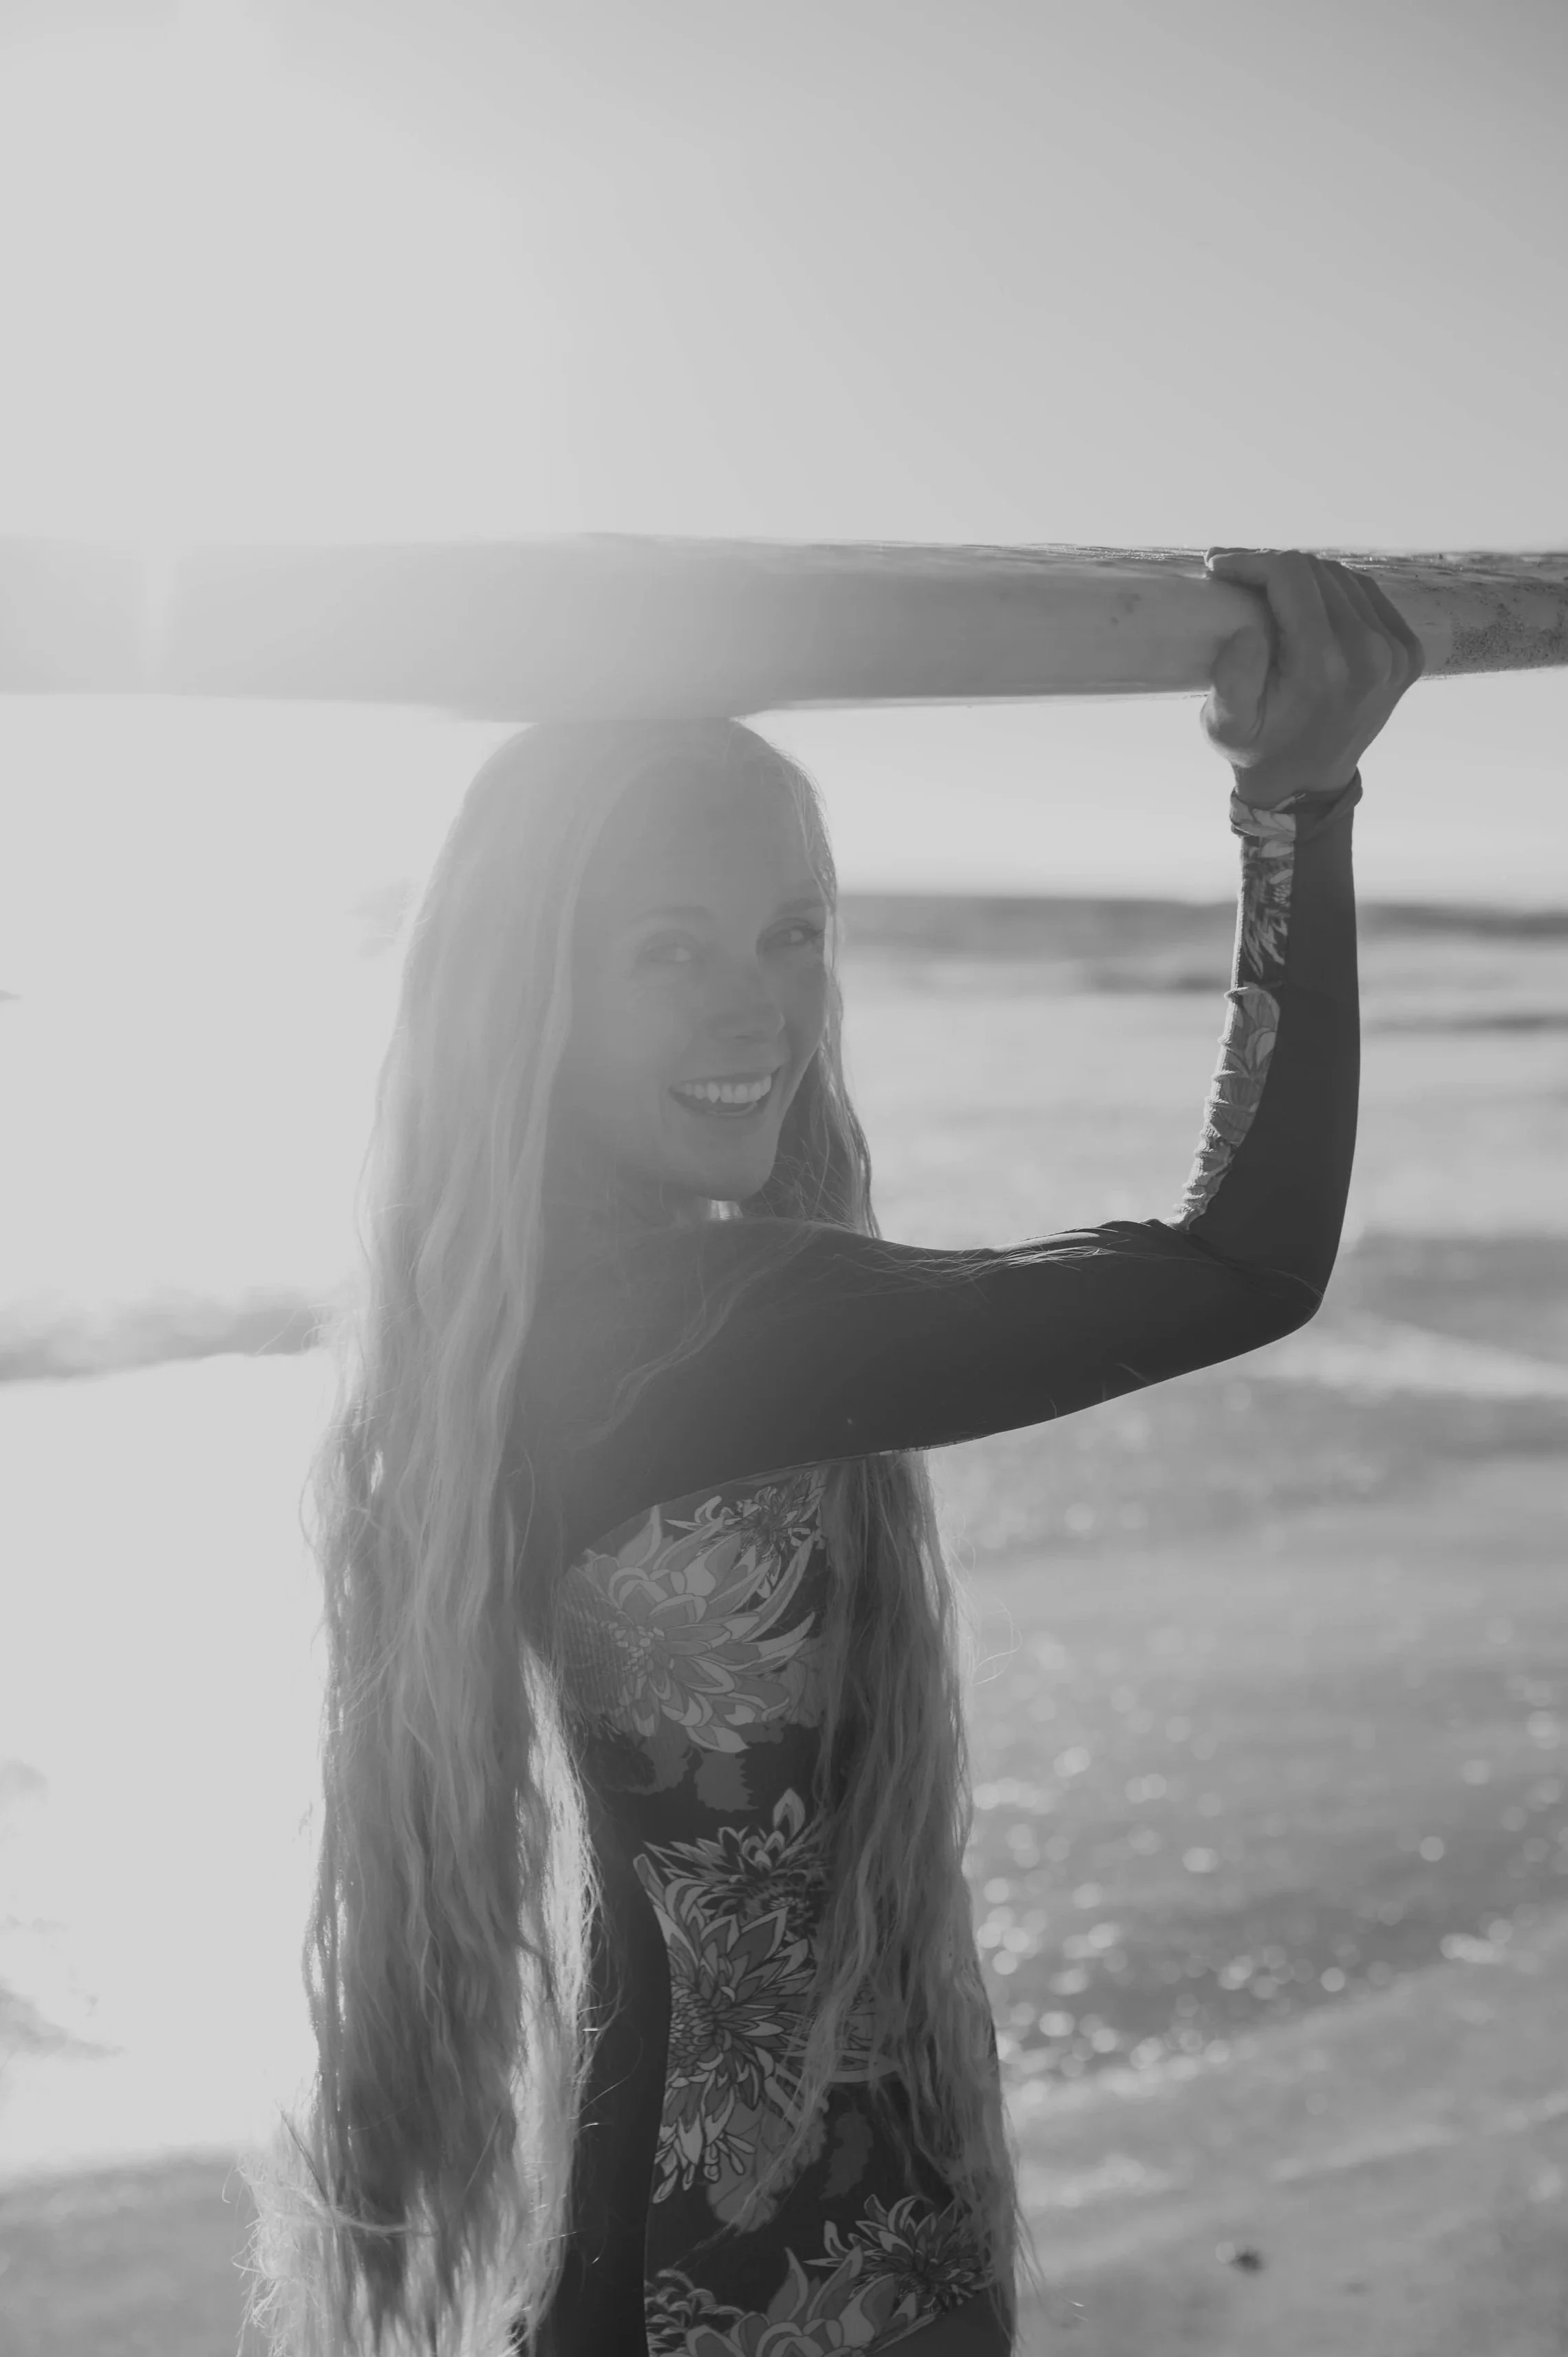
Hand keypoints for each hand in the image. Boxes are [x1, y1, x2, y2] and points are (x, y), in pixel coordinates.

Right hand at [1200, 547, 1424, 805]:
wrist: (1306, 784)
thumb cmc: (1257, 751)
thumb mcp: (1224, 726)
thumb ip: (1231, 680)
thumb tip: (1249, 630)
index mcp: (1325, 666)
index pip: (1292, 576)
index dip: (1251, 560)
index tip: (1218, 567)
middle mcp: (1371, 654)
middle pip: (1318, 571)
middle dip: (1271, 567)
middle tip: (1237, 577)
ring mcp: (1397, 653)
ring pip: (1344, 578)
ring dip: (1303, 577)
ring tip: (1269, 590)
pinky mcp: (1409, 652)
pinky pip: (1368, 596)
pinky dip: (1335, 591)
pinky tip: (1309, 604)